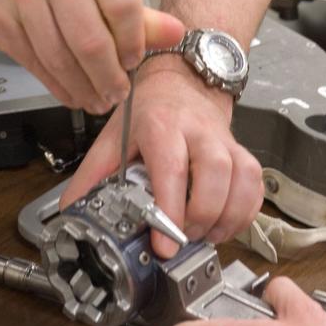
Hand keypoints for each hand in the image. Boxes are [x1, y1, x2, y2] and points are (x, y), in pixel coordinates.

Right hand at [0, 0, 183, 113]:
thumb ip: (135, 5)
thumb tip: (174, 33)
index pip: (122, 6)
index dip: (134, 43)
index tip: (134, 60)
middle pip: (90, 40)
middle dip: (109, 77)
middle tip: (118, 92)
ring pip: (61, 58)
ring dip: (84, 88)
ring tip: (97, 98)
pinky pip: (35, 64)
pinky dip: (58, 86)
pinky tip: (72, 91)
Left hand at [61, 57, 263, 254]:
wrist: (181, 81)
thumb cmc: (148, 112)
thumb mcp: (113, 137)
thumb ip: (92, 177)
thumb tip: (71, 213)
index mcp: (161, 125)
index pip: (172, 168)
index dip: (170, 210)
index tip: (164, 244)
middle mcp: (198, 131)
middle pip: (215, 175)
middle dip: (201, 217)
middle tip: (182, 238)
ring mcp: (224, 141)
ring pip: (241, 180)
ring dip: (225, 219)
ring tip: (202, 234)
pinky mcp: (242, 152)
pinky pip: (255, 186)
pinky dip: (245, 212)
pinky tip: (224, 224)